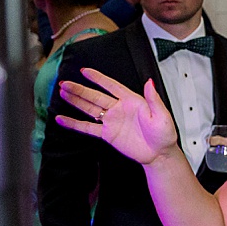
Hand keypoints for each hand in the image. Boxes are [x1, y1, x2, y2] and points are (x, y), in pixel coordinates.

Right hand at [56, 69, 180, 164]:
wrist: (159, 154)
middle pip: (96, 97)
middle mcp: (119, 109)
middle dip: (80, 90)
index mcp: (132, 101)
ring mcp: (112, 121)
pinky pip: (88, 128)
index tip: (85, 71)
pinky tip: (62, 119)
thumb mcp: (161, 115)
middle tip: (65, 83)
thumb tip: (149, 82)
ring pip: (90, 109)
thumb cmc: (164, 134)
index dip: (98, 78)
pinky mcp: (108, 134)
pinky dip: (74, 123)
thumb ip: (153, 99)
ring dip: (76, 101)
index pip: (112, 86)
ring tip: (62, 93)